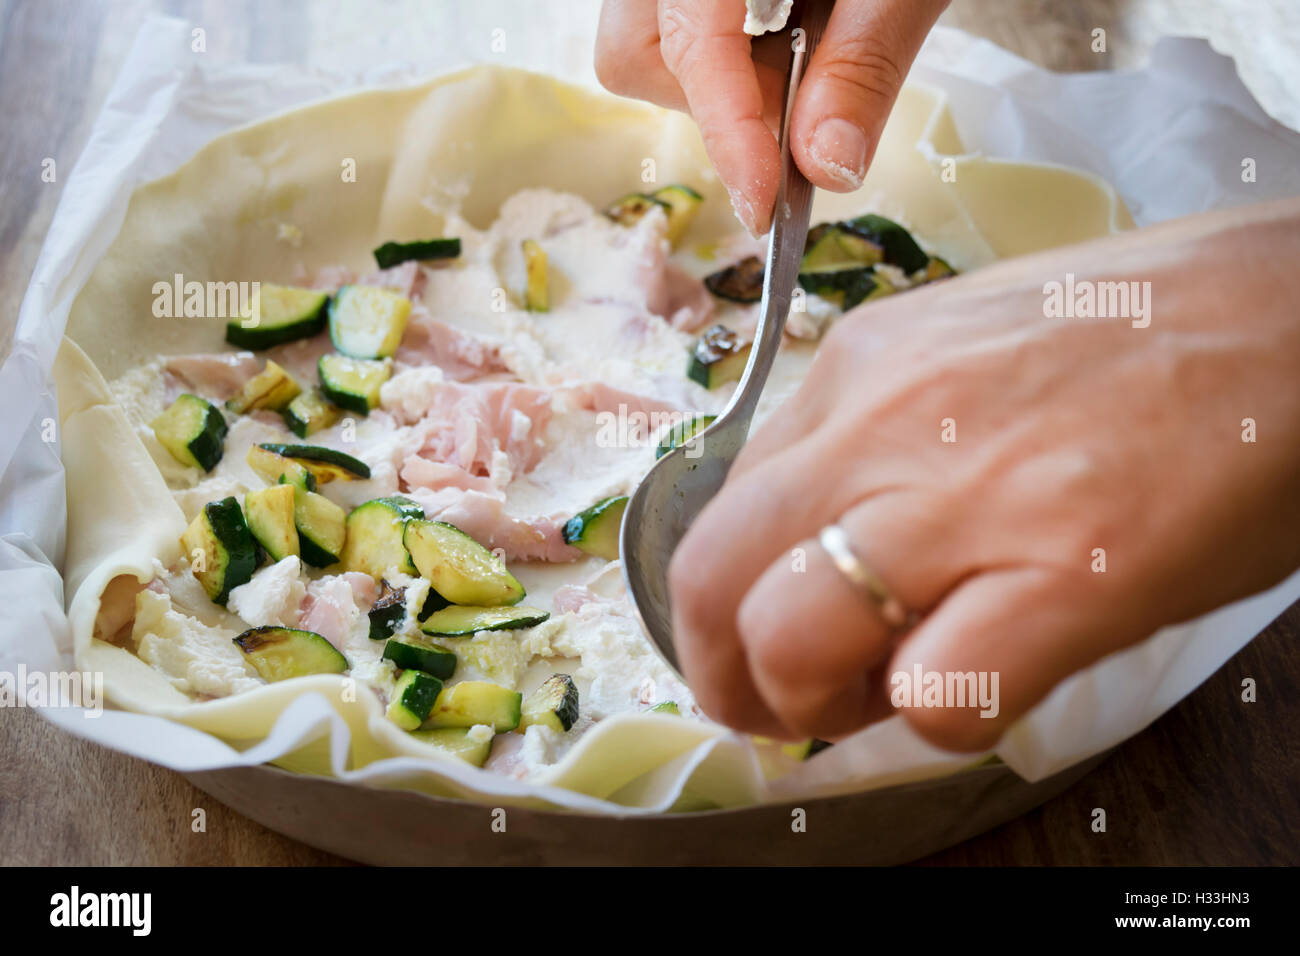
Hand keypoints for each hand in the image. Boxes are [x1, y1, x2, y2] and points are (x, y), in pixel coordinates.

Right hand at [596, 0, 948, 234]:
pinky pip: (669, 30)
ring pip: (643, 48)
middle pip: (634, 52)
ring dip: (719, 85)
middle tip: (799, 103)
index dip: (728, 130)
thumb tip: (827, 167)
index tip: (765, 200)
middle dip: (714, 103)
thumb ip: (862, 65)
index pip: (689, 44)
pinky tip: (786, 35)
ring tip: (801, 54)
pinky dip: (726, 57)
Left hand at [668, 199, 1299, 749]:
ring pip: (789, 640)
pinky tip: (987, 682)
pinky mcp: (1071, 573)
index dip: (724, 602)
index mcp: (859, 365)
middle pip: (711, 577)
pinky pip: (935, 695)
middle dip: (726, 673)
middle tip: (777, 705)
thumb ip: (869, 432)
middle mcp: (887, 422)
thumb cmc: (1140, 333)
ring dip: (810, 706)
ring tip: (876, 698)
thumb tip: (809, 534)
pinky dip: (937, 720)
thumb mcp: (961, 346)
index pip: (722, 509)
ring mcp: (972, 496)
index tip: (760, 639)